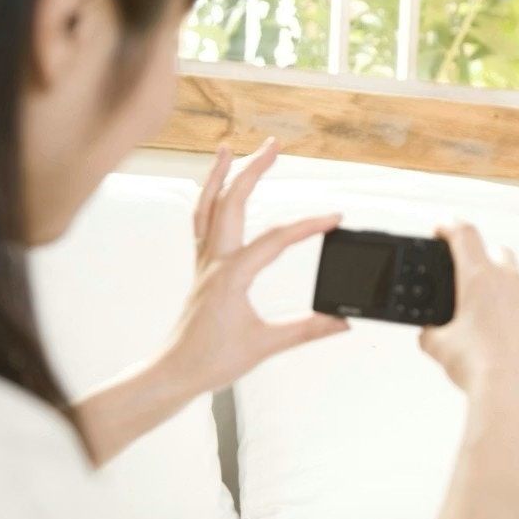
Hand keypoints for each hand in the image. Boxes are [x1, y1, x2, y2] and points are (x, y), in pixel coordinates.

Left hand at [163, 139, 348, 394]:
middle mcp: (214, 262)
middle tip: (273, 146)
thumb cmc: (212, 360)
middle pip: (232, 202)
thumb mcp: (267, 345)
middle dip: (252, 169)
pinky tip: (215, 191)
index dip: (308, 225)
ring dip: (219, 175)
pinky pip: (201, 224)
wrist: (175, 372)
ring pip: (207, 207)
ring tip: (230, 149)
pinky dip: (208, 201)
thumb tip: (343, 321)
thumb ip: (308, 330)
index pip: (275, 239)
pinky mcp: (201, 270)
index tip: (335, 218)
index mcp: (232, 275)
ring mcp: (204, 263)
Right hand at [418, 223, 518, 408]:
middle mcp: (509, 283)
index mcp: (479, 279)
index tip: (442, 229)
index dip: (449, 227)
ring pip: (514, 280)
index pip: (464, 235)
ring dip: (499, 287)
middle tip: (463, 274)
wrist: (513, 394)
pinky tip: (501, 335)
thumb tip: (431, 333)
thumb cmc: (480, 368)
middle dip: (478, 257)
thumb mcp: (437, 347)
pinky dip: (514, 312)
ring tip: (481, 313)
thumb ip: (430, 331)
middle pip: (495, 252)